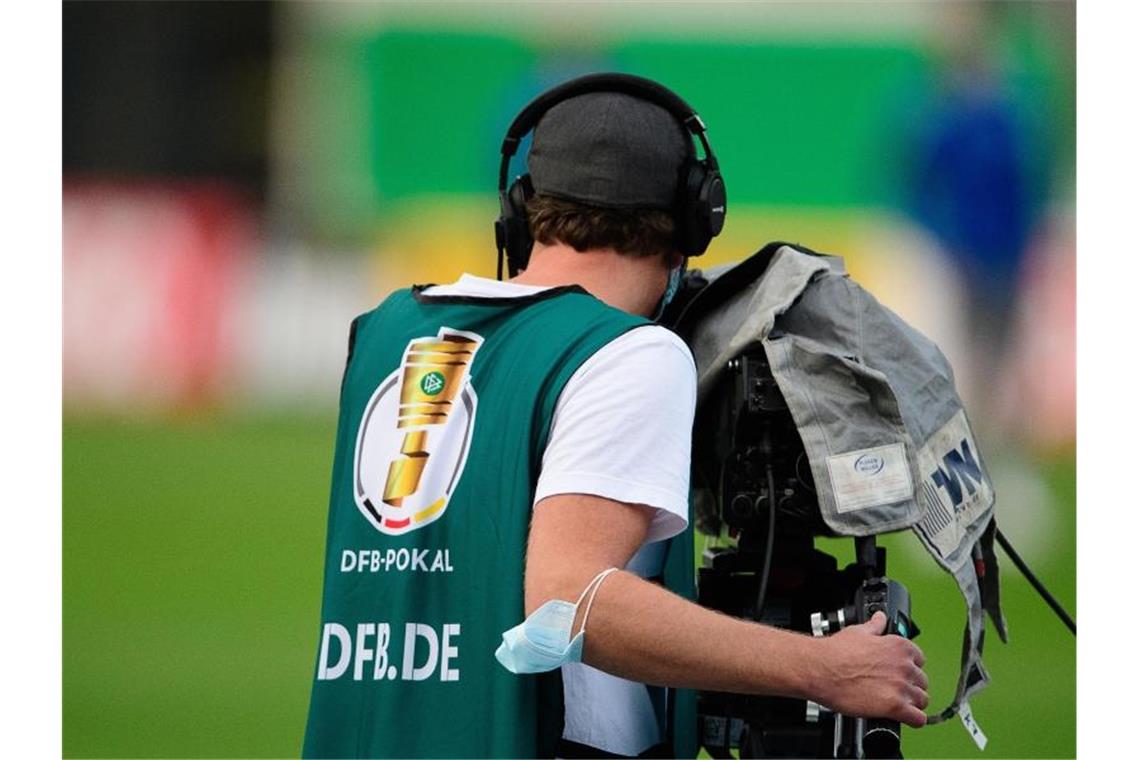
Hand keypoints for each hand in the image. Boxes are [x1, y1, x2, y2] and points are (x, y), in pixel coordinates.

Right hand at [813, 611, 928, 727]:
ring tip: (898, 704)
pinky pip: (918, 719)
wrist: (820, 669)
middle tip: (894, 689)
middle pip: (921, 682)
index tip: (899, 672)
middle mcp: (904, 666)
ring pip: (922, 700)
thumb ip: (875, 626)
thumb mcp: (858, 631)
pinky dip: (913, 720)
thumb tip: (880, 618)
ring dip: (912, 703)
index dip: (908, 668)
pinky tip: (904, 718)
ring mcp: (901, 687)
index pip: (919, 660)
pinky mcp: (895, 707)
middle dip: (910, 686)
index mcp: (899, 646)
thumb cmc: (835, 652)